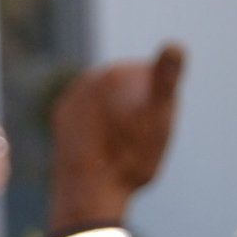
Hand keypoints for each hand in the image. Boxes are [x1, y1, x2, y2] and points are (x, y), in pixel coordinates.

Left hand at [46, 44, 185, 233]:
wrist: (89, 191)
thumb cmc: (130, 156)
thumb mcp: (159, 117)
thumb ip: (166, 78)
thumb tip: (174, 44)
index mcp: (115, 72)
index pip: (155, 78)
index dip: (163, 105)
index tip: (154, 127)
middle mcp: (89, 80)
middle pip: (132, 91)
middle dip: (141, 110)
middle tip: (140, 142)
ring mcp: (72, 100)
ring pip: (111, 105)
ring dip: (121, 120)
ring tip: (123, 148)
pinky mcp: (62, 120)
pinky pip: (91, 119)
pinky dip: (100, 129)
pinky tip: (105, 149)